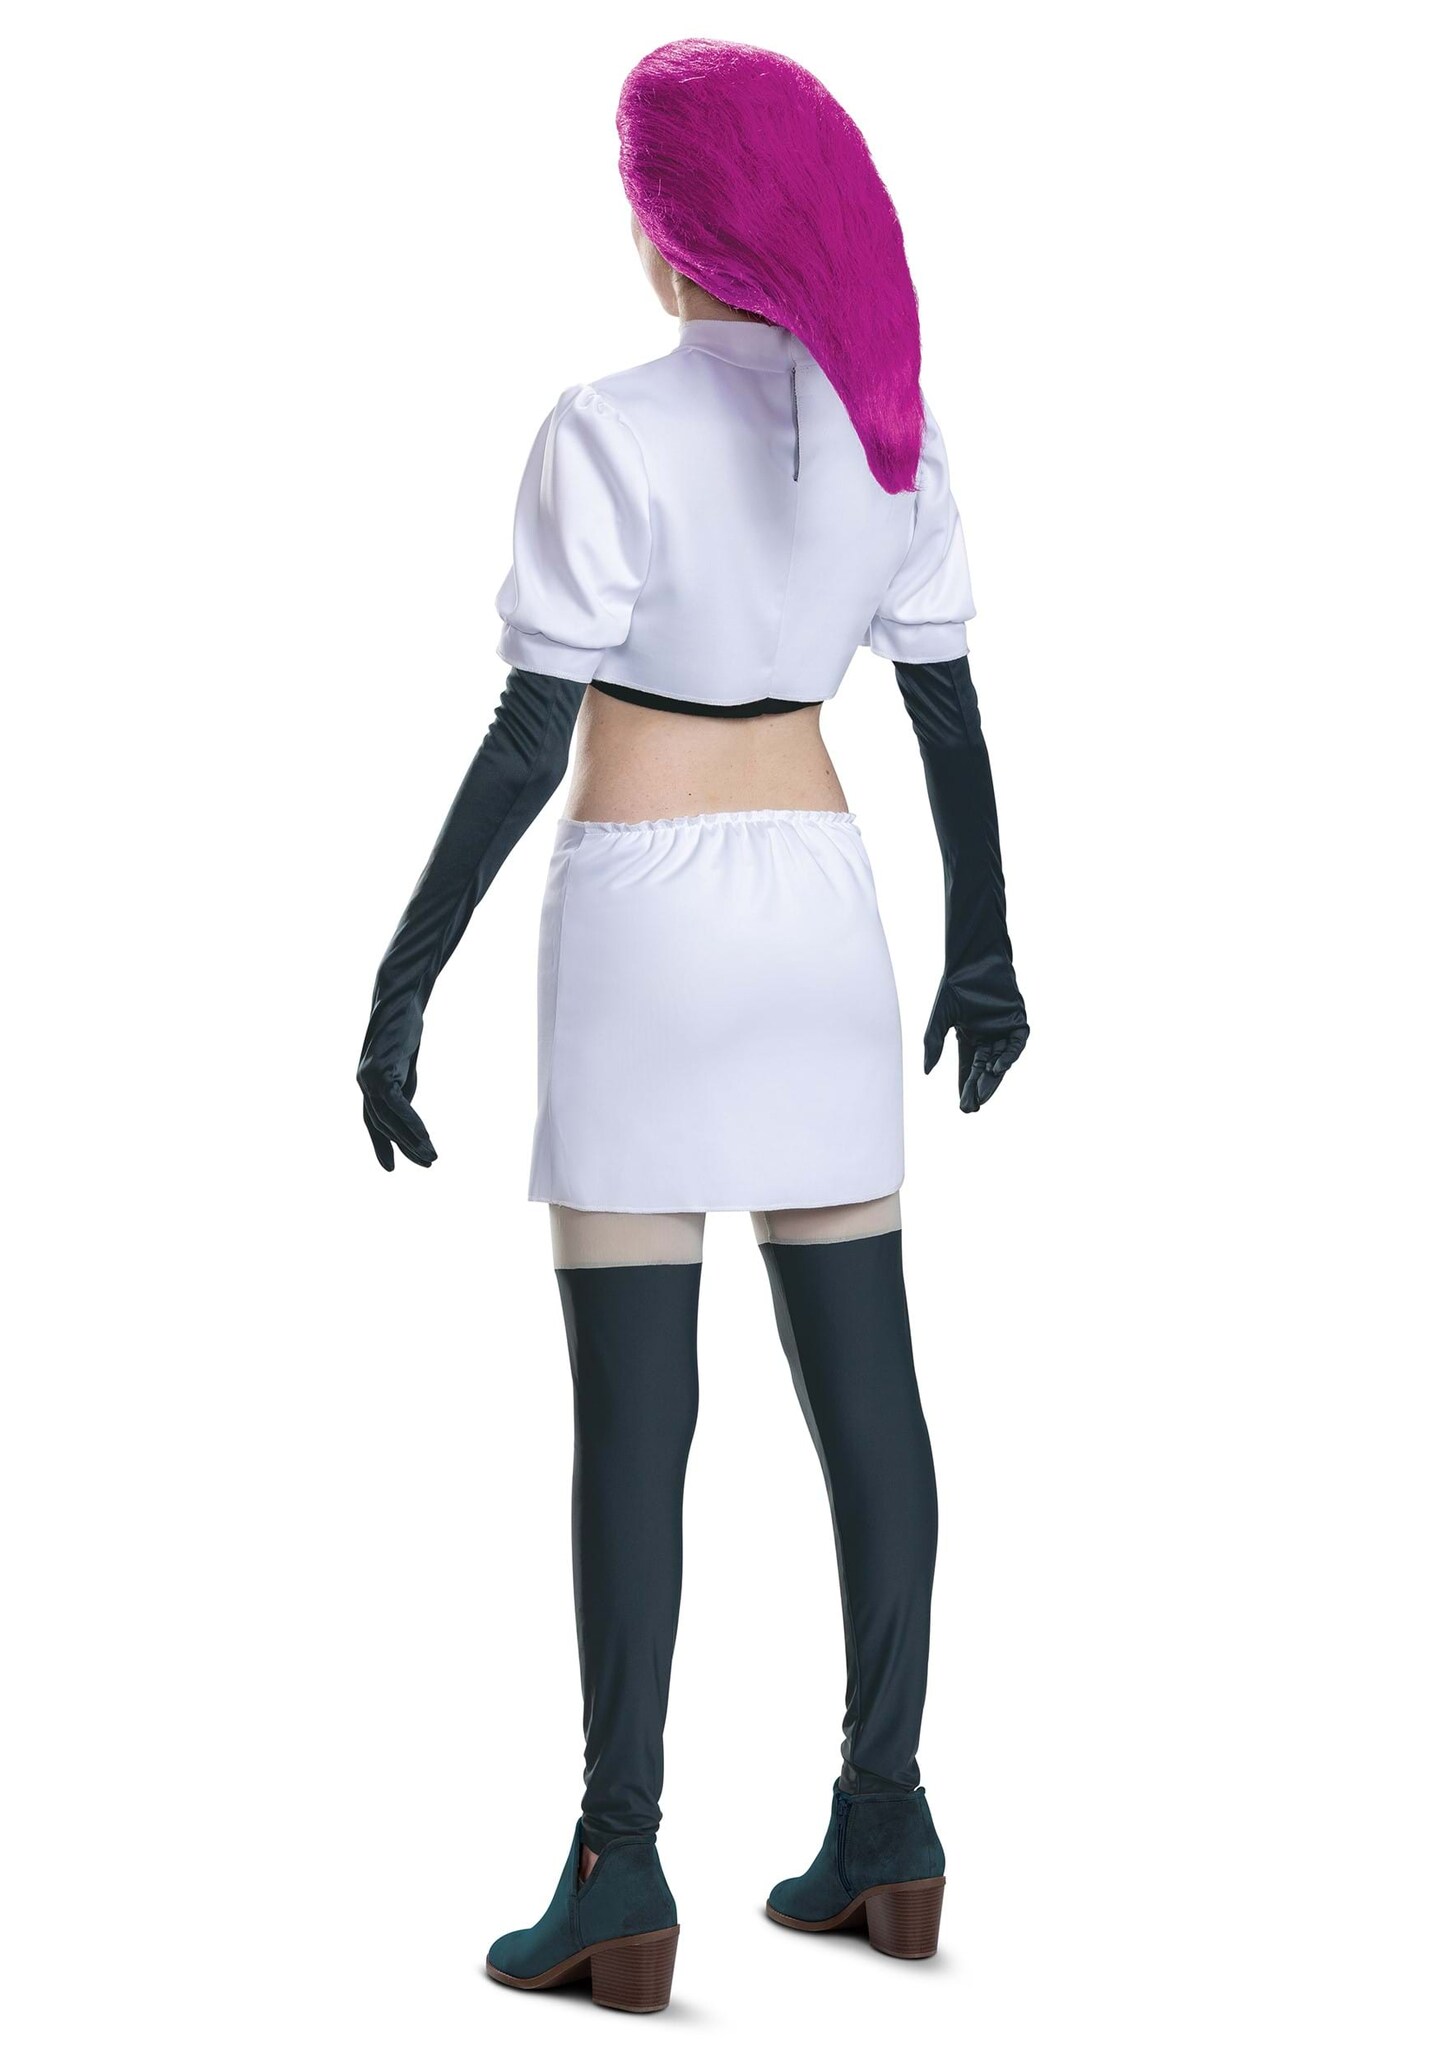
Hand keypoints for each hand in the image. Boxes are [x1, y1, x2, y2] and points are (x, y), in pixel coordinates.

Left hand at [357, 994, 437, 1170]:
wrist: (400, 999)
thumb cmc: (403, 1028)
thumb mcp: (404, 1063)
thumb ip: (401, 1086)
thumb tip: (405, 1111)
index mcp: (368, 1083)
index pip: (372, 1122)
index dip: (380, 1146)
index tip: (390, 1169)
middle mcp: (364, 1083)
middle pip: (382, 1125)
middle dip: (404, 1147)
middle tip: (427, 1164)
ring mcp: (369, 1078)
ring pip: (388, 1120)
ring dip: (411, 1141)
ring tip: (431, 1156)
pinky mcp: (381, 1071)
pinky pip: (396, 1106)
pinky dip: (411, 1123)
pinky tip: (425, 1137)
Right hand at [923, 983, 1028, 1113]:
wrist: (972, 960)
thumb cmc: (954, 985)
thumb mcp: (940, 1019)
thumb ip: (934, 1044)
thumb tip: (926, 1072)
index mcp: (970, 1036)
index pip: (969, 1068)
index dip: (965, 1086)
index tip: (963, 1105)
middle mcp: (988, 1036)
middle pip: (985, 1069)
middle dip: (979, 1088)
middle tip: (973, 1107)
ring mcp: (1003, 1028)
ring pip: (1000, 1060)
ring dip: (993, 1077)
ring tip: (982, 1093)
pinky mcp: (1017, 1019)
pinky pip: (1016, 1044)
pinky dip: (1009, 1056)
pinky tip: (997, 1068)